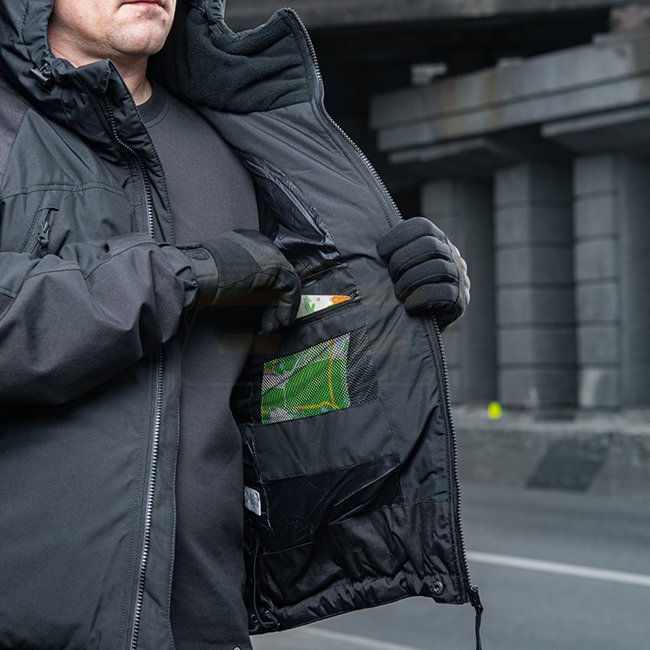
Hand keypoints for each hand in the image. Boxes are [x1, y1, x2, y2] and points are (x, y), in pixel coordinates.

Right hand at [184, 230, 300, 332]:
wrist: (197, 274)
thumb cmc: (202, 277)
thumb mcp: (225, 276)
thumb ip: (242, 280)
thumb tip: (254, 297)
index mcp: (245, 241)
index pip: (267, 267)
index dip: (269, 290)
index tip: (266, 308)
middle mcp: (259, 242)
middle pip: (278, 273)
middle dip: (276, 300)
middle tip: (271, 320)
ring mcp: (268, 251)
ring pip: (286, 280)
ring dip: (282, 306)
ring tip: (274, 324)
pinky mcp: (275, 265)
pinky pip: (290, 287)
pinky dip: (287, 306)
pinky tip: (281, 320)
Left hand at [377, 217, 469, 327]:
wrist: (419, 330)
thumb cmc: (402, 293)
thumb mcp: (397, 269)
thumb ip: (388, 255)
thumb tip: (355, 244)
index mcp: (436, 241)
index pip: (422, 226)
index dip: (398, 237)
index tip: (381, 253)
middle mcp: (453, 256)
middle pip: (430, 245)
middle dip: (402, 261)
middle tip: (391, 277)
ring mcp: (460, 278)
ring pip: (438, 268)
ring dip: (411, 280)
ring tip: (398, 293)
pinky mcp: (460, 301)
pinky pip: (445, 293)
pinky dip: (422, 298)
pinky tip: (409, 306)